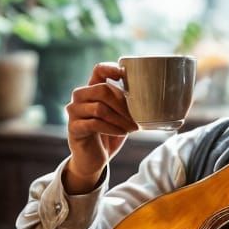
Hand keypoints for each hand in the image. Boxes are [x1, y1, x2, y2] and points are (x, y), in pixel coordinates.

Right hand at [63, 62, 136, 192]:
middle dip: (123, 103)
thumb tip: (154, 97)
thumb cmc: (108, 134)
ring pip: (99, 107)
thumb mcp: (119, 116)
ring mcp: (74, 112)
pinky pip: (94, 123)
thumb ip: (126, 104)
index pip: (98, 70)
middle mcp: (80, 97)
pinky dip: (112, 128)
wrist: (92, 159)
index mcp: (92, 89)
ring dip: (120, 118)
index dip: (111, 68)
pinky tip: (121, 133)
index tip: (124, 75)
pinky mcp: (73, 128)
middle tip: (136, 117)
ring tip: (132, 128)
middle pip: (102, 89)